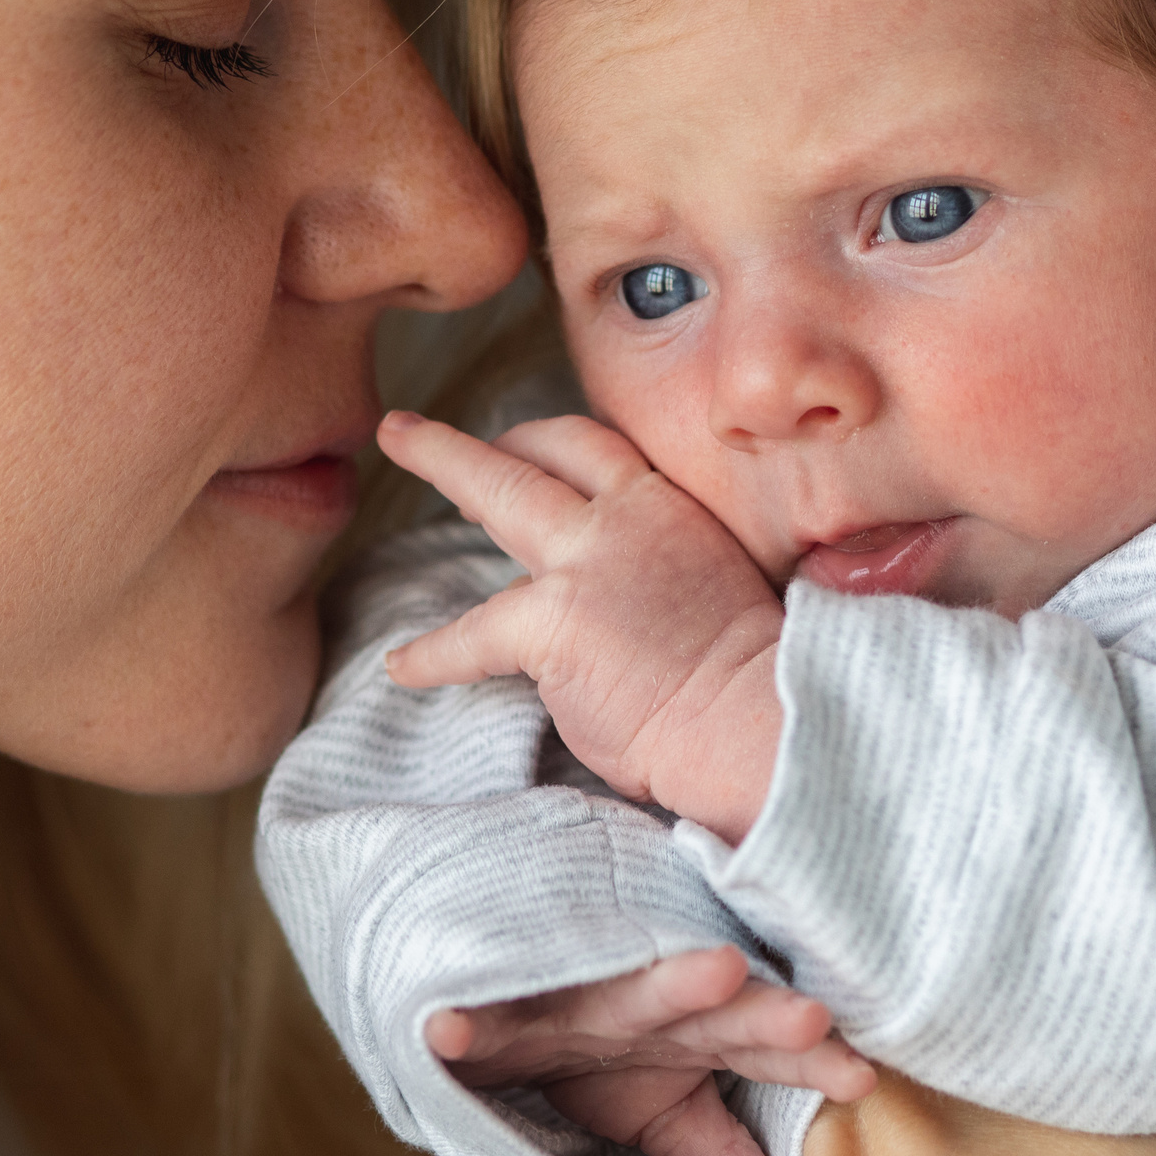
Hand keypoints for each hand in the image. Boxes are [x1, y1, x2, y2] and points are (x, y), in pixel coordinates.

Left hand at [379, 411, 785, 839]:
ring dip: (443, 464)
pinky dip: (433, 654)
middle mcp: (629, 518)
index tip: (518, 449)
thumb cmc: (751, 683)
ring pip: (498, 492)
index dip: (548, 446)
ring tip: (398, 448)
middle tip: (414, 432)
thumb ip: (663, 570)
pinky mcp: (554, 622)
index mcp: (673, 510)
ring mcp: (588, 563)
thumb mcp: (718, 589)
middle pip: (541, 452)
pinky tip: (403, 665)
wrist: (757, 722)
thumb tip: (619, 594)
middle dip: (473, 439)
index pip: (599, 451)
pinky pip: (471, 635)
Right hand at [431, 947, 877, 1155]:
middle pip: (705, 1006)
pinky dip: (458, 1026)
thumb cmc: (586, 1058)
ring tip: (722, 972)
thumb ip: (719, 1145)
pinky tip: (448, 1031)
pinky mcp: (477, 1014)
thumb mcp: (658, 1109)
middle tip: (815, 1016)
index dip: (803, 1052)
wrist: (476, 1008)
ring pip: (613, 994)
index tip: (862, 1073)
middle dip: (755, 1008)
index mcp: (677, 1034)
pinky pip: (466, 1022)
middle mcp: (627, 1006)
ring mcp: (555, 1003)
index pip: (752, 1039)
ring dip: (665, 985)